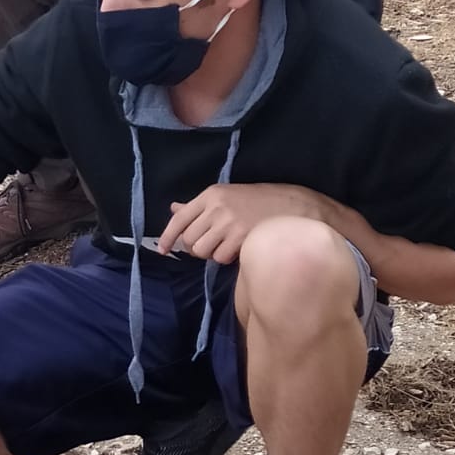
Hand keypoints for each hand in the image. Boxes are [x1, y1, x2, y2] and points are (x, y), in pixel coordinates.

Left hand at [158, 183, 325, 261]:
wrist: (292, 206)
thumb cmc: (257, 202)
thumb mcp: (225, 196)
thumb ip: (198, 206)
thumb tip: (174, 208)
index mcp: (210, 195)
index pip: (179, 218)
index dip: (167, 237)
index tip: (163, 250)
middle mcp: (216, 207)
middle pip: (189, 239)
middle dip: (197, 246)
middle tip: (214, 242)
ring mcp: (228, 222)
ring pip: (202, 251)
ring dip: (212, 253)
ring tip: (227, 244)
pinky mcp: (241, 237)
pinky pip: (220, 259)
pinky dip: (227, 258)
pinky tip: (239, 248)